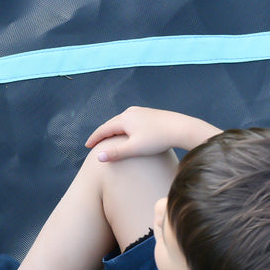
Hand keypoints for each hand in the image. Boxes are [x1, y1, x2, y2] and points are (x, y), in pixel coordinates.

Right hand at [85, 106, 219, 162]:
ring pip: (121, 122)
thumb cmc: (158, 139)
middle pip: (111, 124)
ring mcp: (140, 112)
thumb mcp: (134, 148)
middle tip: (94, 143)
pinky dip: (123, 129)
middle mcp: (130, 112)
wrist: (182, 128)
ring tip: (108, 139)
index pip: (103, 129)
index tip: (87, 147)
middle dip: (102, 134)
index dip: (94, 139)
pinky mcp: (149, 114)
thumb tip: (98, 157)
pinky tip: (126, 134)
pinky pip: (130, 121)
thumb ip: (115, 153)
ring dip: (113, 131)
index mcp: (124, 119)